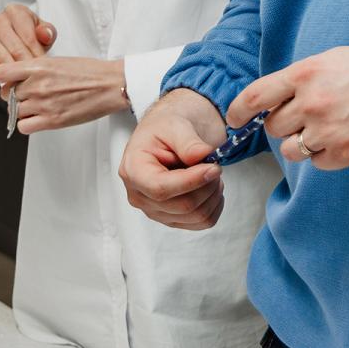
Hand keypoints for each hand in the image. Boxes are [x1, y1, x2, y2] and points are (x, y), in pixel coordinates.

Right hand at [0, 4, 57, 84]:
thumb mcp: (45, 30)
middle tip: (35, 74)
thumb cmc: (33, 33)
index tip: (43, 63)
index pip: (27, 35)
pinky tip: (10, 78)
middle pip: (14, 48)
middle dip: (26, 63)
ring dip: (14, 70)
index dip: (37, 52)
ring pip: (1, 57)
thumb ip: (48, 32)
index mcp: (14, 11)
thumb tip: (44, 35)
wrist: (20, 38)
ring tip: (25, 78)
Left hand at [0, 55, 128, 132]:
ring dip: (22, 109)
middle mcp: (37, 85)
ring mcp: (43, 104)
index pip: (0, 73)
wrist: (111, 85)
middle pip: (7, 94)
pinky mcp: (52, 121)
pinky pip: (24, 126)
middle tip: (27, 93)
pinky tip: (39, 117)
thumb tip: (16, 78)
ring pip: (15, 111)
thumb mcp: (58, 61)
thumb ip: (35, 69)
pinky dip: (28, 123)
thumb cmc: (89, 72)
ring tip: (38, 104)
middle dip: (13, 94)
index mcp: (38, 67)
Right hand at [118, 89, 227, 229]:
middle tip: (215, 164)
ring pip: (196, 216)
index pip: (161, 188)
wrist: (167, 136)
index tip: (213, 167)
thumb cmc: (166, 129)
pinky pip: (202, 222)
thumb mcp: (175, 125)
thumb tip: (201, 155)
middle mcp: (140, 196)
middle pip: (183, 206)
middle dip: (207, 184)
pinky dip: (215, 204)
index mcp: (133, 170)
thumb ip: (187, 141)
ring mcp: (155, 211)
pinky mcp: (172, 219)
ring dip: (213, 193)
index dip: (191, 181)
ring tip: (212, 172)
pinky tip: (210, 186)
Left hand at [228, 43, 348, 171]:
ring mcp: (328, 130)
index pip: (255, 96)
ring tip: (325, 130)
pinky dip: (325, 155)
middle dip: (283, 124)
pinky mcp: (346, 153)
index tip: (234, 119)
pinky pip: (317, 163)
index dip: (238, 110)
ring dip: (301, 143)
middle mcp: (312, 102)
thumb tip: (275, 102)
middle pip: (273, 127)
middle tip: (305, 117)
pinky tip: (344, 139)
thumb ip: (303, 79)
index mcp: (307, 73)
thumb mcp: (336, 59)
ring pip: (290, 150)